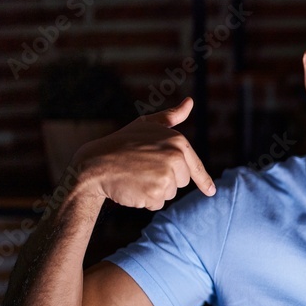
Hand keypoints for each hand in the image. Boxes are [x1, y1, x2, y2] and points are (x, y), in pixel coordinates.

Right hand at [71, 97, 214, 210]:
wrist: (95, 163)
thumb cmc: (122, 143)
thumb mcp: (148, 124)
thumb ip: (172, 116)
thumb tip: (190, 102)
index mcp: (178, 142)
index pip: (195, 167)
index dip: (203, 181)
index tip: (210, 191)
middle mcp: (176, 158)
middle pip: (182, 182)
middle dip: (165, 179)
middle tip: (143, 168)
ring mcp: (166, 176)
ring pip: (169, 194)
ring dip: (154, 190)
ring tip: (136, 176)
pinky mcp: (155, 193)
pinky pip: (157, 204)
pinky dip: (145, 200)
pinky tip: (132, 187)